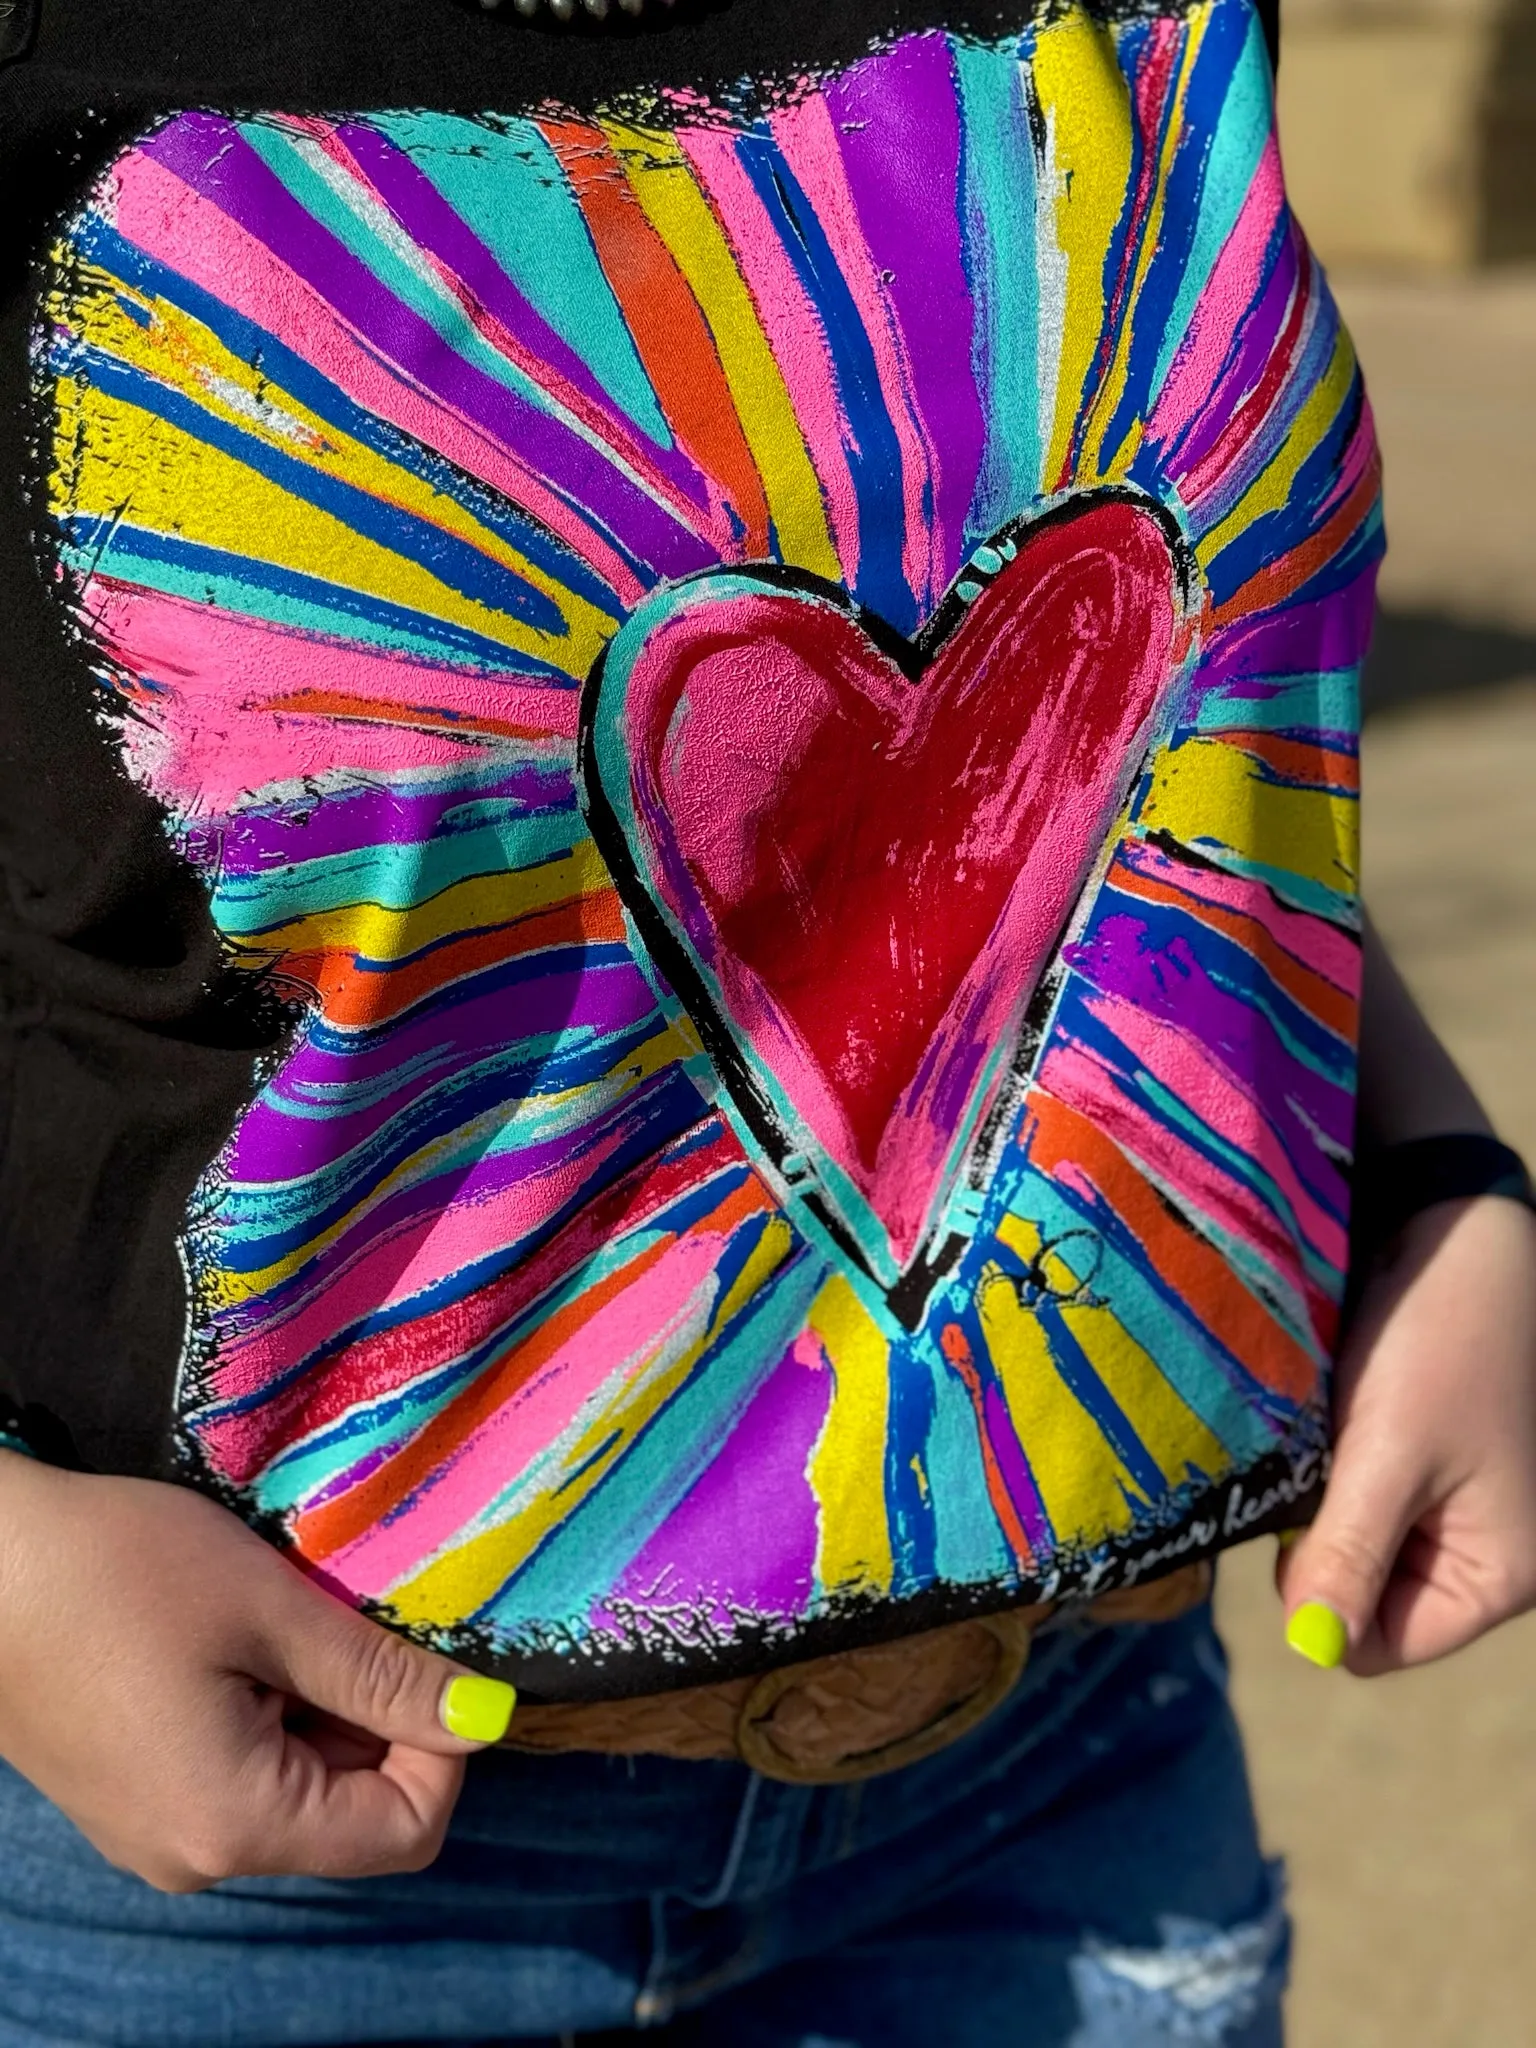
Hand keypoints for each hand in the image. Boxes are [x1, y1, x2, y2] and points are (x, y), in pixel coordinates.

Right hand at [0, 1458, 514, 1889]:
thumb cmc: (118, 1573)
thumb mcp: (271, 1610)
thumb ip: (380, 1675)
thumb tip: (484, 1717)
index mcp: (238, 1824)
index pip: (406, 1831)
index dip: (442, 1747)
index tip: (425, 1658)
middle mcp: (199, 1855)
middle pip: (353, 1813)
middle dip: (379, 1718)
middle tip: (350, 1618)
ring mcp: (159, 1831)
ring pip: (302, 1787)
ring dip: (324, 1707)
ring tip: (287, 1620)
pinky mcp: (136, 1796)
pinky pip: (244, 1773)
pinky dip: (273, 1711)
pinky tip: (240, 1638)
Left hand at [1279, 1193, 1535, 1672]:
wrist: (1455, 1226)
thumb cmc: (1438, 1339)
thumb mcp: (1388, 1456)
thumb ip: (1349, 1557)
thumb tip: (1310, 1651)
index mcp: (1506, 1571)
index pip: (1379, 1644)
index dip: (1325, 1597)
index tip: (1307, 1519)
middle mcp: (1491, 1548)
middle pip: (1369, 1596)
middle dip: (1327, 1540)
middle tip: (1326, 1461)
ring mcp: (1460, 1504)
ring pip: (1358, 1542)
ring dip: (1328, 1498)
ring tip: (1336, 1430)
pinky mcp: (1428, 1458)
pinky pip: (1364, 1494)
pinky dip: (1338, 1463)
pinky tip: (1342, 1412)